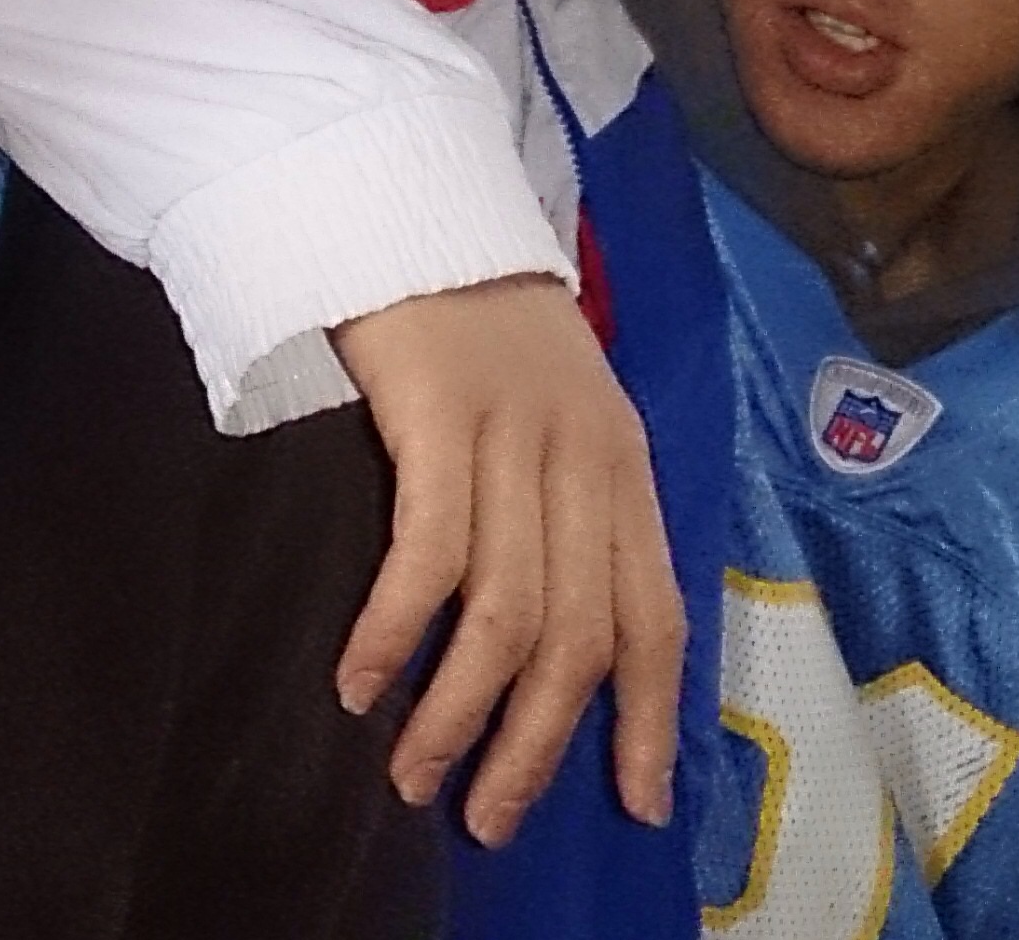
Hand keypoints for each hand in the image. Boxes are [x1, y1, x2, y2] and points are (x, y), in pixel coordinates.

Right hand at [327, 274, 682, 846]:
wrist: (412, 200)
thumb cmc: (474, 319)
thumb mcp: (558, 412)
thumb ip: (568, 507)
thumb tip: (551, 639)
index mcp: (624, 464)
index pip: (658, 614)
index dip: (654, 718)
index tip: (639, 803)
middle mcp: (586, 458)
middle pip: (581, 636)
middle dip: (538, 744)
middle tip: (489, 818)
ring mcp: (514, 436)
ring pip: (508, 612)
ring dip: (460, 712)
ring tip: (415, 774)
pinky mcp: (438, 415)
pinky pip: (427, 554)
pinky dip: (393, 632)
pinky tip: (360, 682)